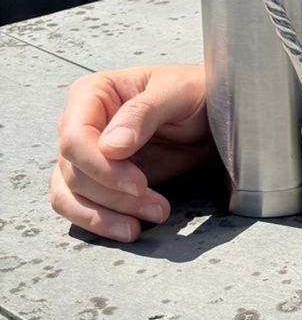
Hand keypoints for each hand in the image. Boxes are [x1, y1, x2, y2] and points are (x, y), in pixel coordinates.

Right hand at [51, 64, 214, 242]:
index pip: (75, 137)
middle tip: (156, 207)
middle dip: (113, 195)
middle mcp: (80, 123)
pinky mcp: (96, 180)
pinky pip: (80, 206)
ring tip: (141, 225)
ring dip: (104, 216)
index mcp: (93, 94)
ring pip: (70, 194)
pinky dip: (100, 222)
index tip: (138, 183)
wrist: (214, 115)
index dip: (101, 166)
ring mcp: (85, 154)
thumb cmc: (195, 93)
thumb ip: (143, 113)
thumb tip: (109, 147)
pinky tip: (130, 227)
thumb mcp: (177, 92)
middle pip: (74, 170)